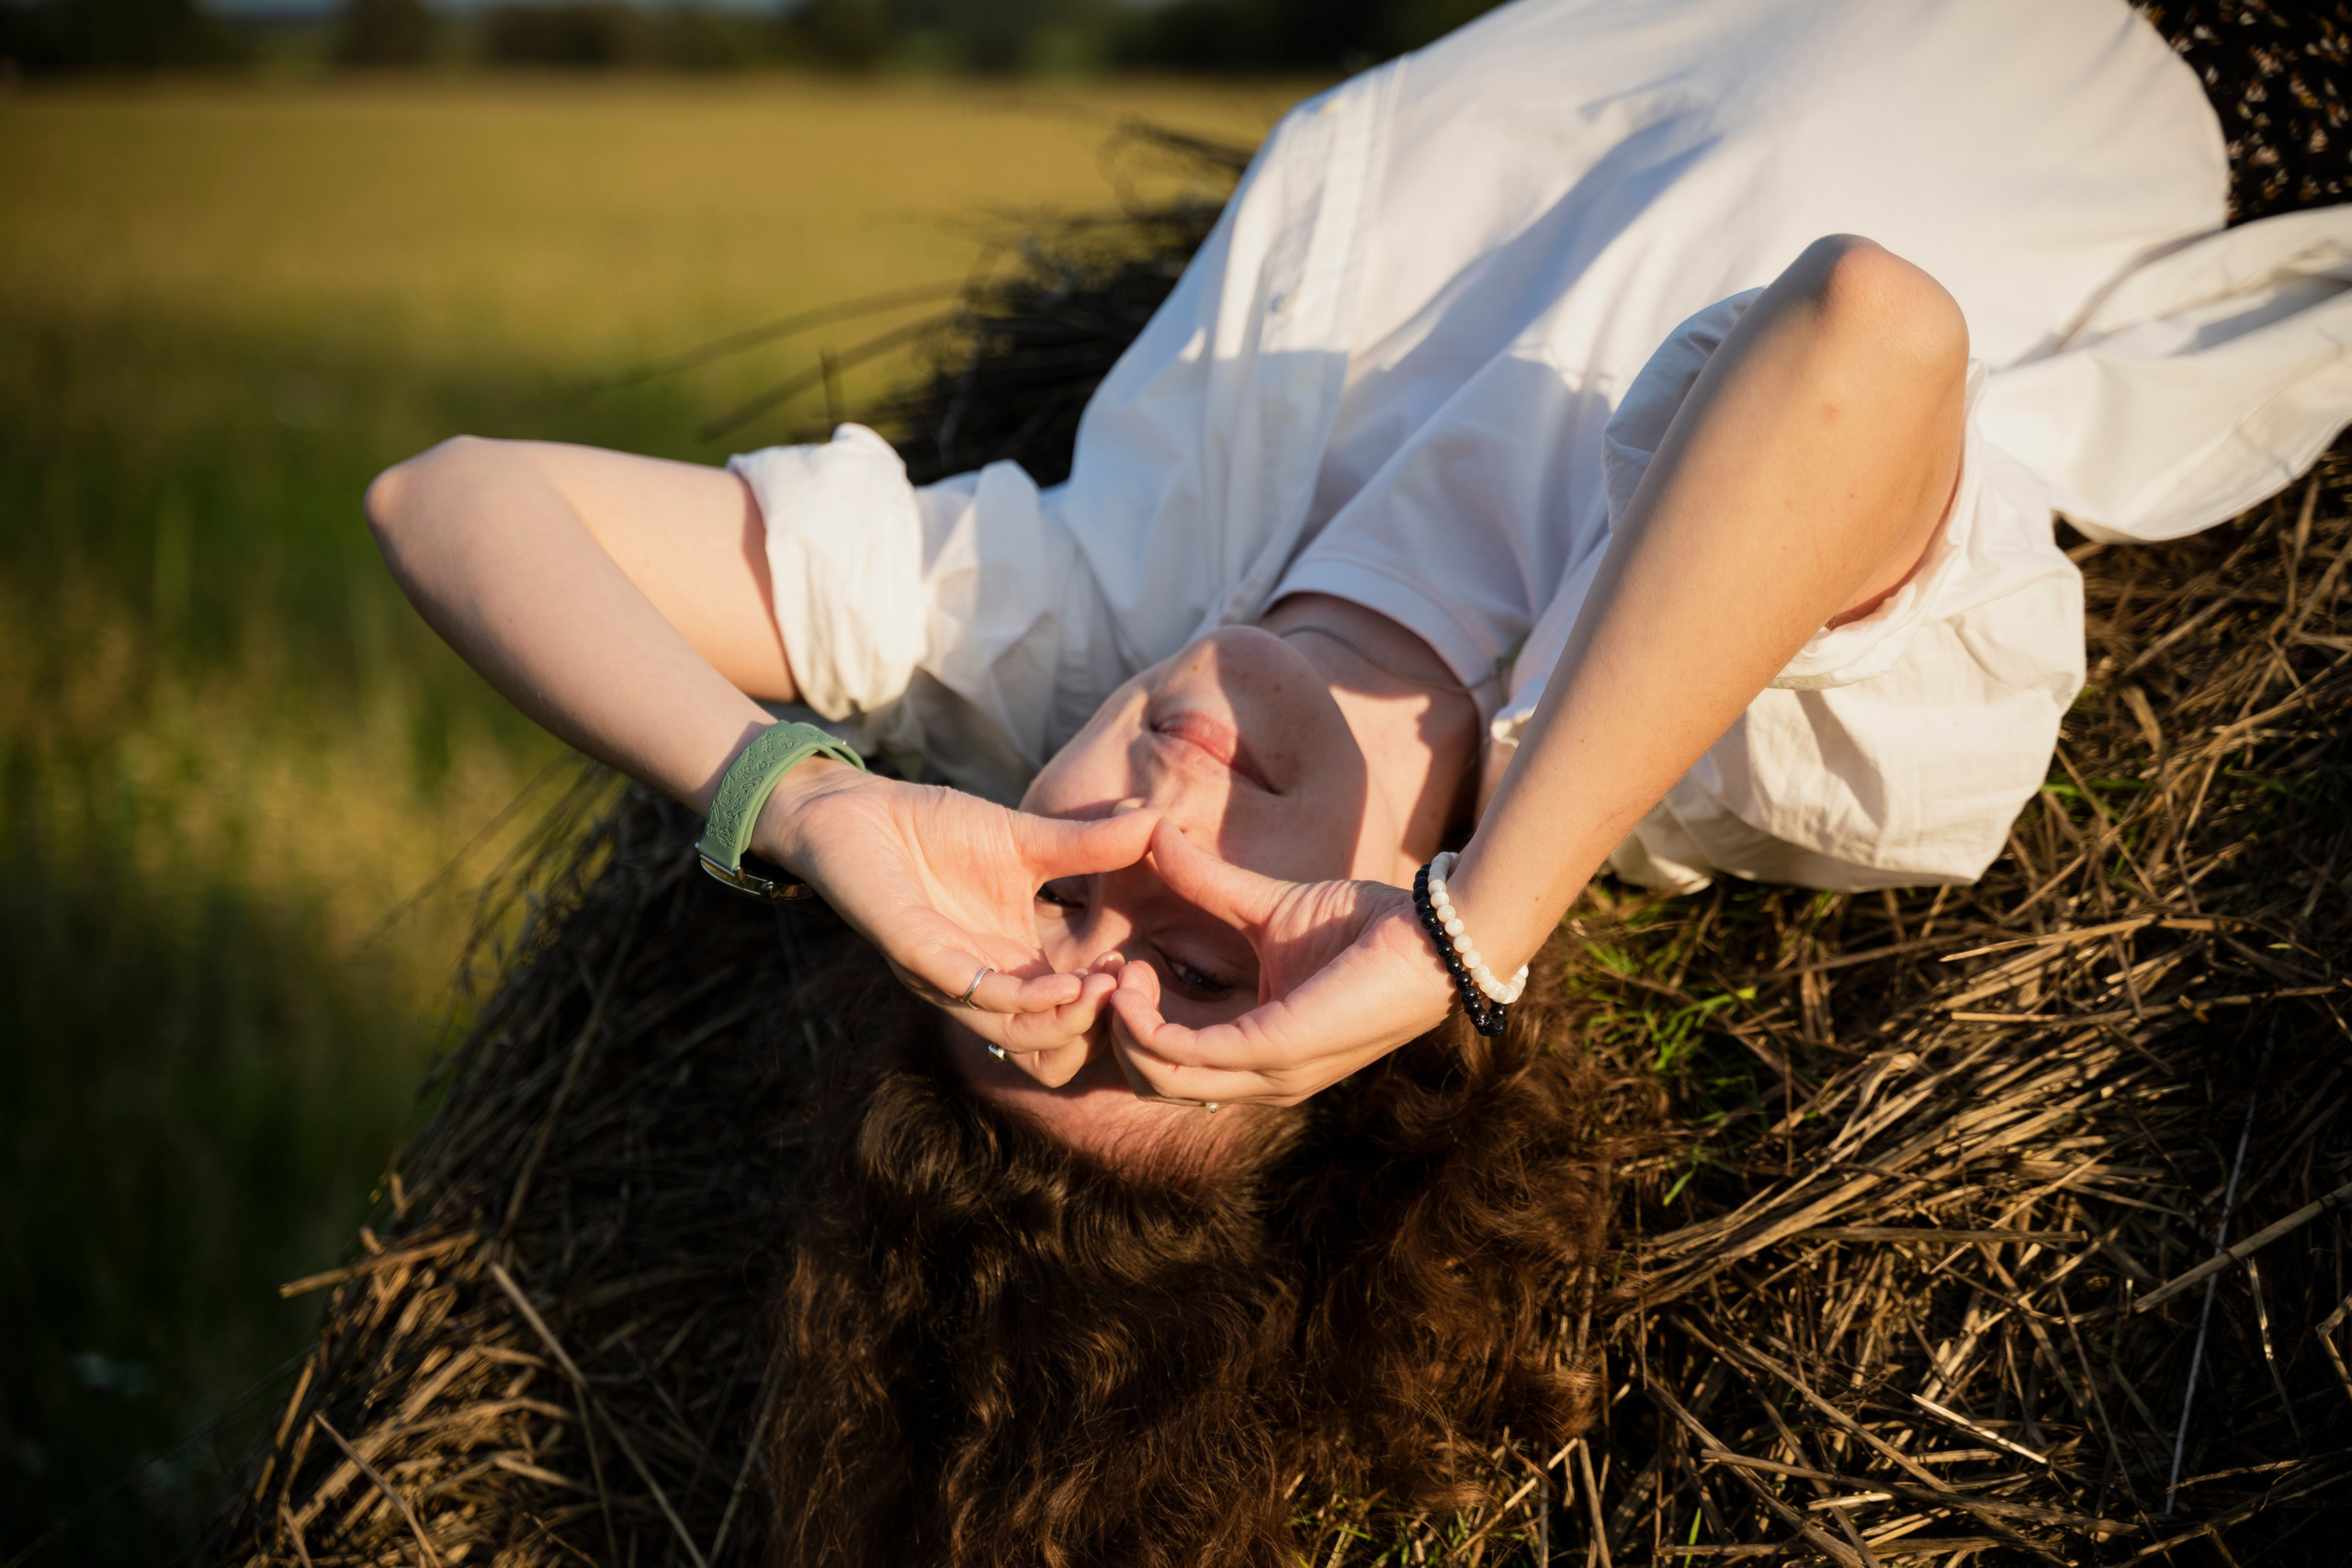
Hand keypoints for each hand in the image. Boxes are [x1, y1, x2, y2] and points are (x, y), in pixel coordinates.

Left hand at [759, 761, 1156, 1083]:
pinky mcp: (913, 953)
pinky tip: (1061, 980)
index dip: (1106, 1007)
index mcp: (1010, 962)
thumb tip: (1158, 820)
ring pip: (1010, 1031)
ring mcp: (945, 976)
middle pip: (1043, 1044)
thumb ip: (1090, 844)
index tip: (1140, 974)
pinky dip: (1019, 996)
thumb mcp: (1027, 838)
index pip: (1066, 1014)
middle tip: (1125, 990)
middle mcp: (980, 982)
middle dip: (1091, 1026)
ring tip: (1100, 991)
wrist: (856, 808)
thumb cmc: (934, 828)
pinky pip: (969, 992)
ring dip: (1061, 1020)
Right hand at [1106, 821, 1455, 1107]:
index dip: (1131, 1023)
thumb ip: (1208, 885)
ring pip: (1157, 1077)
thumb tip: (1155, 832)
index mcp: (1264, 1057)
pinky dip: (1142, 1022)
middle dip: (1116, 1031)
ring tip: (1122, 971)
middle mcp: (1264, 1080)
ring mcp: (1270, 1074)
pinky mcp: (1275, 1051)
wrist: (1429, 933)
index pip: (1173, 1068)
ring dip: (1122, 1024)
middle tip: (1113, 971)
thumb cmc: (1365, 924)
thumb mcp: (1266, 908)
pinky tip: (1134, 977)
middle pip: (1154, 1083)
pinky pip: (1179, 1055)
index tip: (1120, 965)